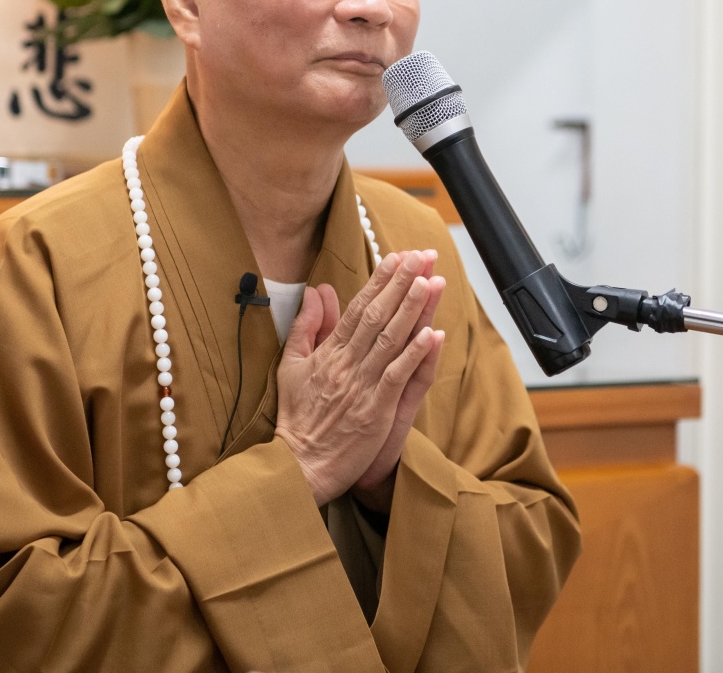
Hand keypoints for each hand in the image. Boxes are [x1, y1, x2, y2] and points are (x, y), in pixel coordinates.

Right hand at [275, 251, 445, 506]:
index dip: (380, 281)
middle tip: (422, 256)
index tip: (398, 258)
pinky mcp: (374, 411)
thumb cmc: (296, 419)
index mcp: (328, 353)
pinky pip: (396, 377)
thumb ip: (307, 327)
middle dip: (402, 284)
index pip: (358, 309)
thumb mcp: (290, 367)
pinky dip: (414, 355)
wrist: (296, 466)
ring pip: (390, 340)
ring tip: (430, 282)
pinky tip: (432, 334)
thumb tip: (318, 291)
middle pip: (377, 317)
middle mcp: (346, 364)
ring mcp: (361, 387)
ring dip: (412, 310)